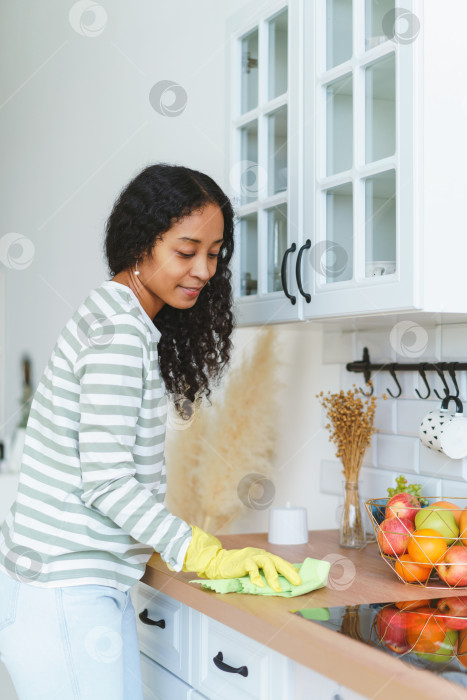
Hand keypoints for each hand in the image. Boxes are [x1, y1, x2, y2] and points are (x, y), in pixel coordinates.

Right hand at [177, 526, 301, 592]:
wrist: (219, 563)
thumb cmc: (238, 568)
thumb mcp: (254, 570)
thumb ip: (265, 573)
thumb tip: (282, 583)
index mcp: (265, 557)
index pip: (281, 562)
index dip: (291, 570)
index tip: (301, 579)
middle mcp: (260, 555)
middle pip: (277, 561)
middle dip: (288, 571)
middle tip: (297, 582)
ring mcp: (251, 557)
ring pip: (266, 562)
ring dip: (273, 575)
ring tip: (277, 588)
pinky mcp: (242, 561)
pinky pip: (251, 567)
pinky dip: (256, 576)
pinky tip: (260, 585)